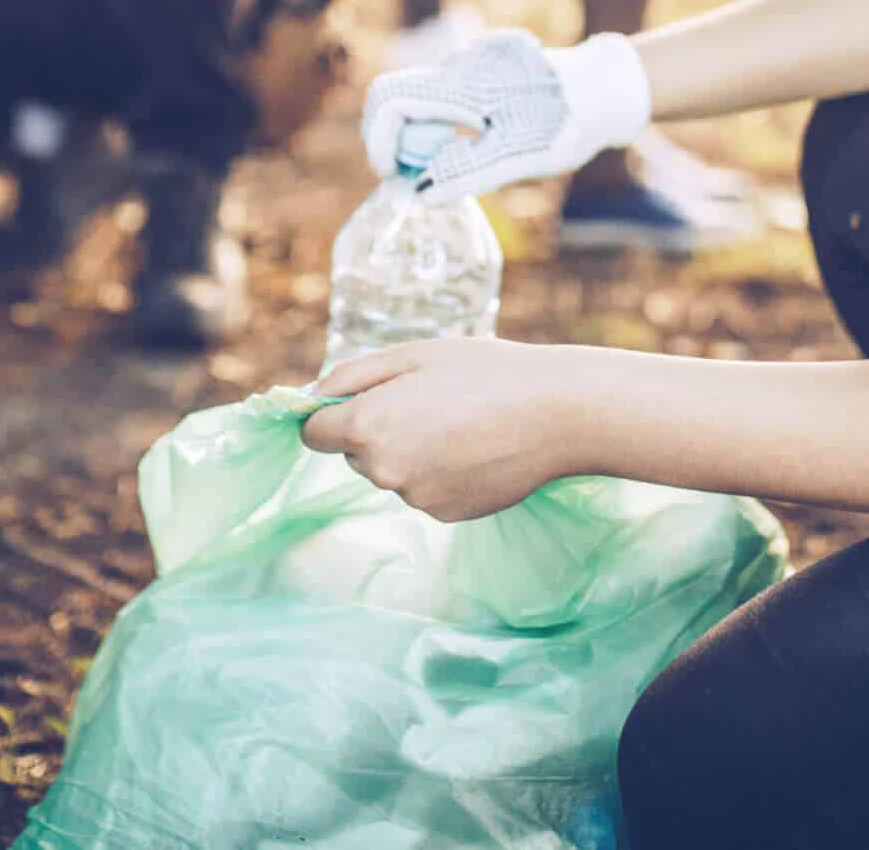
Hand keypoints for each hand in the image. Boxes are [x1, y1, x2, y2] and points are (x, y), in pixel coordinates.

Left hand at [302, 339, 581, 521]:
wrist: (556, 414)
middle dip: (376, 429)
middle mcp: (382, 470)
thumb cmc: (484, 372)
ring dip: (410, 450)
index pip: (315, 433)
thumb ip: (352, 374)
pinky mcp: (444, 513)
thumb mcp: (413, 354)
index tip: (362, 399)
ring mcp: (415, 497)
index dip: (332, 413)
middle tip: (428, 400)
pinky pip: (425, 489)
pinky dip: (440, 471)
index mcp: (366, 425)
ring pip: (393, 471)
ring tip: (461, 422)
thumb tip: (312, 397)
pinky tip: (475, 447)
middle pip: (355, 453)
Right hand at [360, 28, 650, 203]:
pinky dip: (448, 118)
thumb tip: (419, 194)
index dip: (379, 139)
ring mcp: (475, 56)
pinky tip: (480, 135)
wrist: (607, 90)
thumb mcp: (519, 159)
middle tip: (421, 173)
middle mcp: (464, 60)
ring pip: (425, 93)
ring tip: (460, 156)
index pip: (391, 99)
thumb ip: (466, 174)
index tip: (393, 174)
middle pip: (401, 95)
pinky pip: (448, 89)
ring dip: (427, 130)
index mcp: (464, 82)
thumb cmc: (567, 126)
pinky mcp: (487, 61)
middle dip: (399, 137)